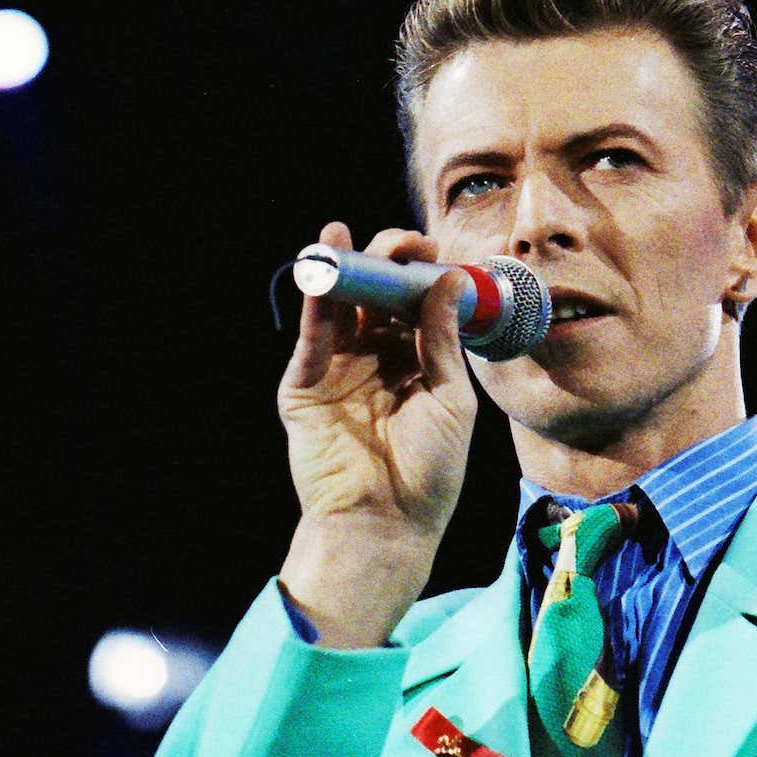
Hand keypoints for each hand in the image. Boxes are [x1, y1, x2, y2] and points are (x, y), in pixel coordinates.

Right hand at [276, 222, 478, 645]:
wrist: (387, 522)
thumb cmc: (429, 470)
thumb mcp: (450, 399)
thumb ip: (443, 341)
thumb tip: (449, 280)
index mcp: (417, 361)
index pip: (416, 304)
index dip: (422, 274)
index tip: (435, 251)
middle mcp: (377, 359)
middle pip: (377, 298)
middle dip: (387, 263)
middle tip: (402, 245)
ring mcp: (339, 370)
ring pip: (341, 309)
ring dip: (344, 269)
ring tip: (346, 235)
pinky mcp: (306, 386)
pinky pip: (313, 337)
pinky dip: (317, 302)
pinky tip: (324, 267)